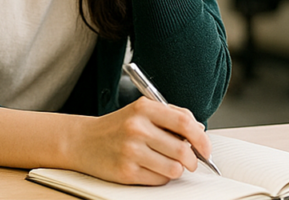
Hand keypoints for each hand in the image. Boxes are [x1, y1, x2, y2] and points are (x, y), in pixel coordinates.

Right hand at [66, 97, 212, 185]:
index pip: (184, 122)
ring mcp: (131, 150)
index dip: (201, 138)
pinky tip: (150, 168)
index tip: (205, 148)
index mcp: (143, 108)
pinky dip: (160, 177)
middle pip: (183, 150)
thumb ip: (171, 117)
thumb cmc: (117, 127)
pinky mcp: (126, 171)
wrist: (82, 141)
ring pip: (174, 169)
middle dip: (192, 160)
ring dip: (176, 169)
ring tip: (166, 163)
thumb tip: (199, 132)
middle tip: (190, 161)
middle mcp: (137, 128)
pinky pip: (159, 180)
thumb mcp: (141, 112)